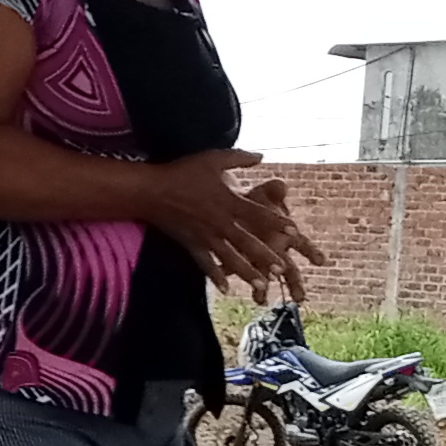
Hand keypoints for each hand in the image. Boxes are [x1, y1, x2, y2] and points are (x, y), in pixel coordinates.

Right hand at [152, 150, 326, 299]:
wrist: (152, 190)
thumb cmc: (183, 172)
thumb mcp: (213, 159)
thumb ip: (239, 158)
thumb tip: (262, 156)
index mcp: (228, 200)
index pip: (258, 213)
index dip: (277, 222)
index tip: (294, 231)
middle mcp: (219, 221)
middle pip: (247, 241)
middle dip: (265, 256)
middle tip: (282, 269)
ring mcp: (205, 236)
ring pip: (230, 257)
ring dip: (246, 272)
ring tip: (262, 285)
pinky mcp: (192, 244)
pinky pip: (206, 263)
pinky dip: (216, 276)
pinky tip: (227, 289)